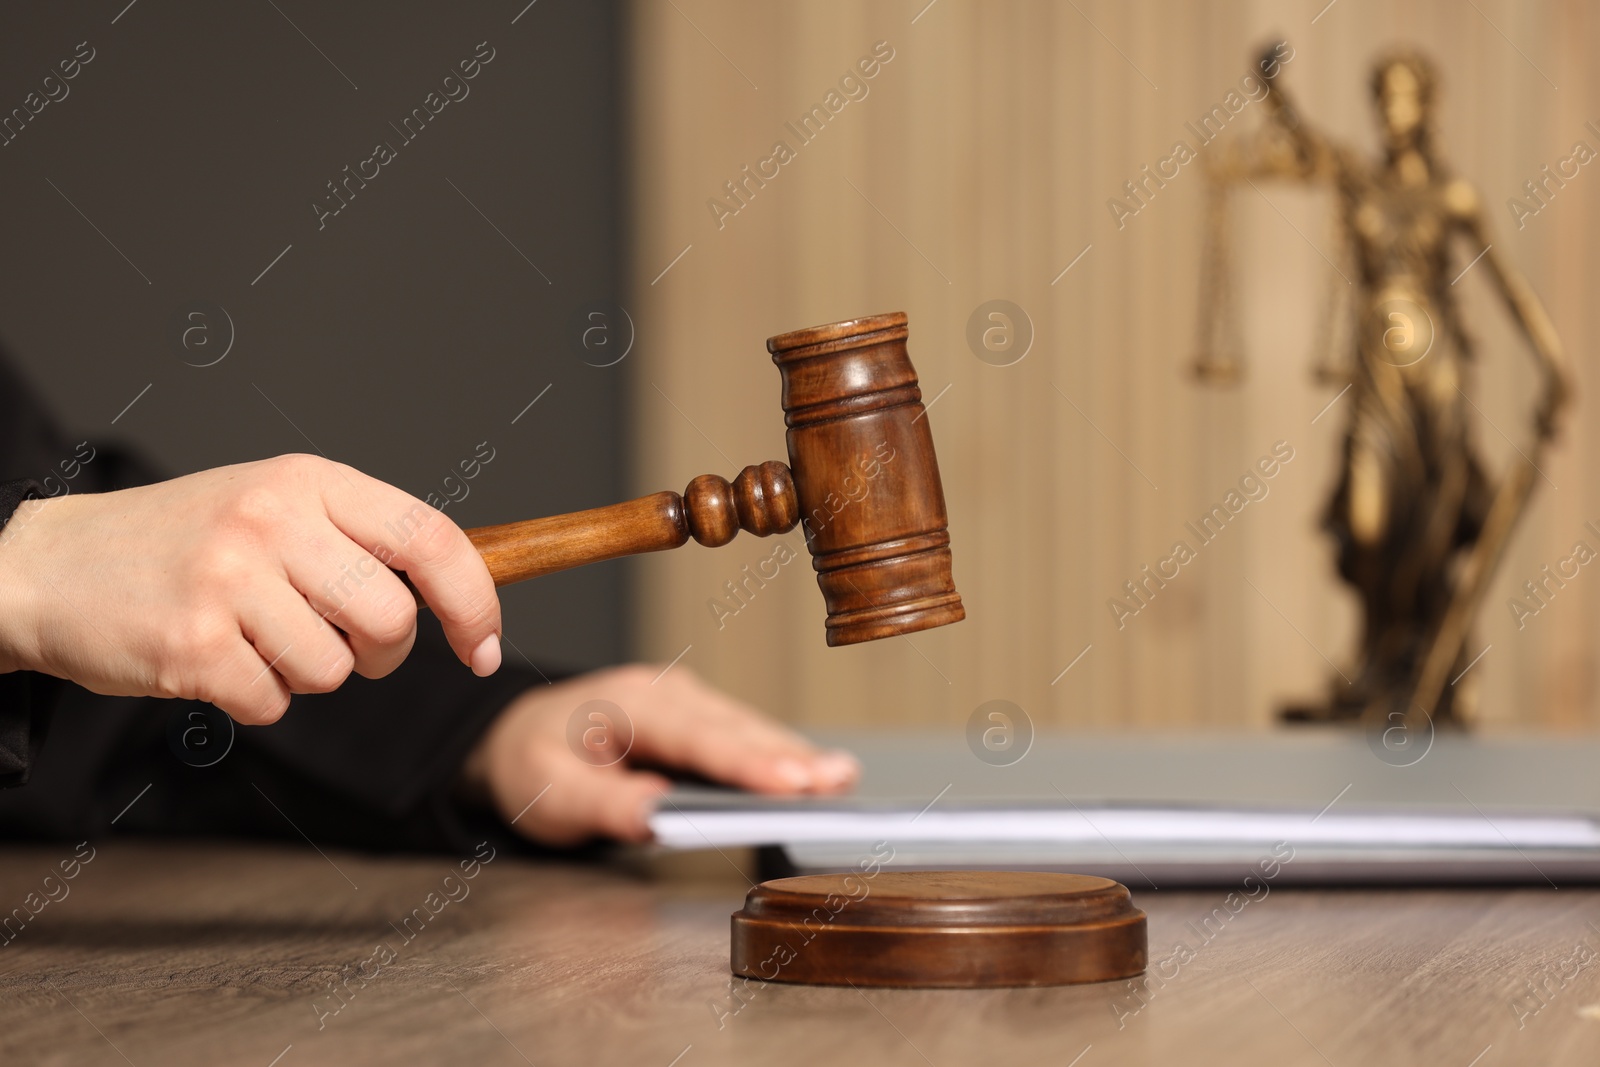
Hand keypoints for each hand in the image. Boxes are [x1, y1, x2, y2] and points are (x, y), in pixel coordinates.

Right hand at [0, 454, 501, 722]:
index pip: (430, 538)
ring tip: (254, 639)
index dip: (473, 601)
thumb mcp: (277, 505)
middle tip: (335, 643)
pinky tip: (216, 662)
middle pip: (392, 620)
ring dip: (305, 676)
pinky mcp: (191, 643)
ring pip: (334, 670)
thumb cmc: (186, 541)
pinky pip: (274, 704)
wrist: (54, 564)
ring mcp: (228, 579)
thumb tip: (464, 594)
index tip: (484, 647)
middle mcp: (272, 519)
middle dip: (380, 654)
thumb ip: (360, 538)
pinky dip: (255, 700)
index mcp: (309, 481)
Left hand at [460, 664, 859, 845]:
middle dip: (788, 758)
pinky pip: (743, 736)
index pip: (696, 737)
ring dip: (793, 756)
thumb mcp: (548, 795)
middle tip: (835, 782)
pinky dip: (778, 755)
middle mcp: (665, 692)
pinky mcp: (699, 718)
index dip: (747, 762)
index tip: (790, 784)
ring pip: (747, 729)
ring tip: (839, 780)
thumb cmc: (532, 763)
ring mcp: (686, 700)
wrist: (518, 736)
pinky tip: (813, 773)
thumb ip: (601, 805)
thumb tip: (655, 817)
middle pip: (735, 729)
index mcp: (628, 703)